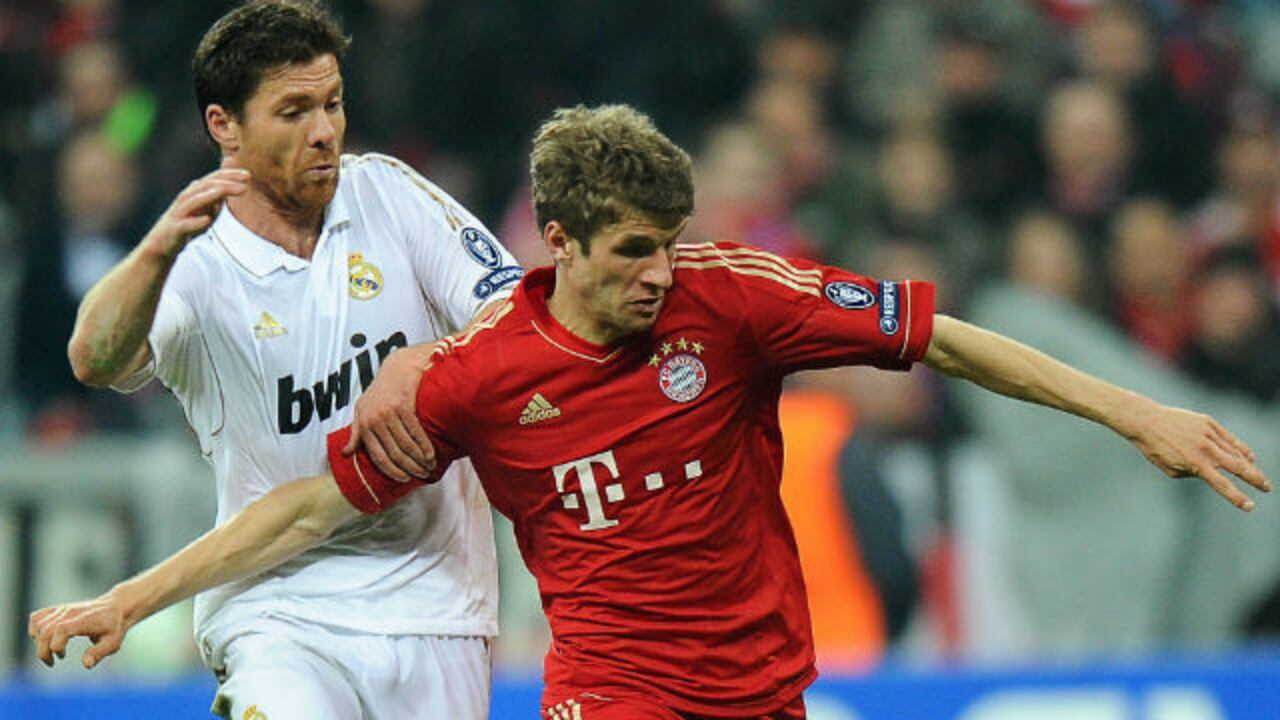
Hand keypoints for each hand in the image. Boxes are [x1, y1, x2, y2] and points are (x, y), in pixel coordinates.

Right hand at [28, 590, 129, 668]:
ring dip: (39, 642)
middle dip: (43, 651)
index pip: (60, 630)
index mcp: (83, 621)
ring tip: (51, 651)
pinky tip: (43, 639)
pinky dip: (34, 629)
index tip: (62, 657)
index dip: (56, 647)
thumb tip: (85, 665)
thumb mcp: (113, 642)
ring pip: (38, 624)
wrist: (116, 608)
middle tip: (52, 662)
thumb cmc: (114, 627)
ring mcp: (63, 610)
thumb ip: (98, 653)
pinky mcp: (58, 610)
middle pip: (44, 631)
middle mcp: (69, 613)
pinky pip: (37, 617)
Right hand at [144, 157, 249, 258]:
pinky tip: (207, 220)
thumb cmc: (188, 223)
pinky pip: (185, 225)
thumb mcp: (208, 209)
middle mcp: (186, 199)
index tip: (248, 175)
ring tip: (225, 192)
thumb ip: (220, 197)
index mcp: (195, 193)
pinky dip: (196, 222)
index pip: (213, 179)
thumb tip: (235, 183)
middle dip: (225, 182)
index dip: (229, 175)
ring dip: (210, 195)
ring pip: (193, 201)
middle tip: (245, 181)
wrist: (163, 243)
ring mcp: (179, 214)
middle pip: (205, 186)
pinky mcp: (174, 230)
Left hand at [344, 344, 436, 481]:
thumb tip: (345, 453)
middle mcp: (375, 419)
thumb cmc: (380, 390)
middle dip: (409, 468)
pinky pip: (416, 432)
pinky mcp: (405, 405)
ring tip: (428, 467)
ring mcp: (389, 412)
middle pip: (393, 453)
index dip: (391, 471)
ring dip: (419, 459)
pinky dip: (424, 446)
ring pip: (405, 444)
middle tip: (421, 475)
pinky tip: (431, 454)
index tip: (404, 479)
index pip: (378, 456)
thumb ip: (355, 433)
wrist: (398, 366)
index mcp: (364, 424)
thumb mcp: (362, 410)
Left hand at [1126, 401, 1269, 510]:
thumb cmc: (1156, 449)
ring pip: (1235, 452)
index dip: (1237, 497)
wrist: (1146, 421)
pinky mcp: (1208, 423)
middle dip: (1255, 479)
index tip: (1250, 506)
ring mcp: (1208, 434)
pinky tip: (1249, 456)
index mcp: (1196, 464)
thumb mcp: (1171, 469)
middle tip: (1267, 488)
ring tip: (1258, 475)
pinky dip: (1240, 447)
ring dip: (1249, 465)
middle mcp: (1205, 449)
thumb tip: (1213, 472)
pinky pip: (1229, 438)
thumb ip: (1194, 473)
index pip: (1222, 485)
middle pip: (1238, 467)